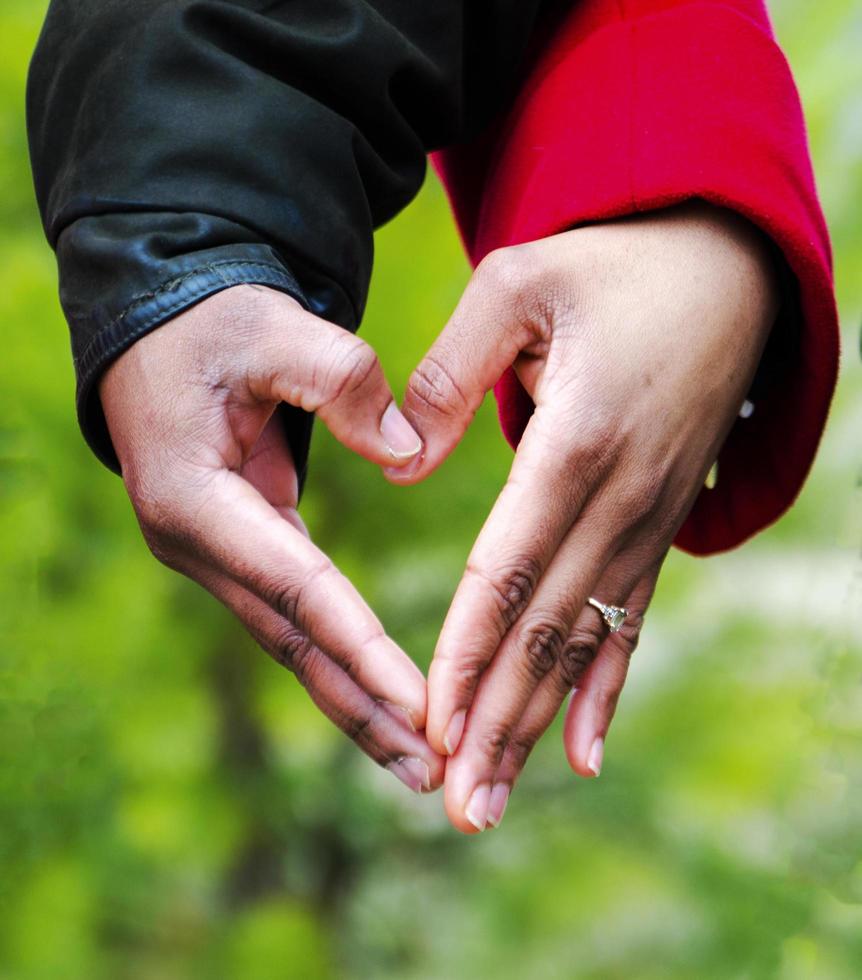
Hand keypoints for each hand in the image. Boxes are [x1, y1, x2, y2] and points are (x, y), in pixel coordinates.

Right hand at [100, 284, 444, 792]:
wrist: (160, 335)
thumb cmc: (213, 327)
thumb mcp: (270, 330)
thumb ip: (340, 379)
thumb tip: (406, 452)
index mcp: (194, 497)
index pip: (292, 584)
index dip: (357, 642)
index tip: (419, 700)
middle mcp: (197, 544)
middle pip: (291, 640)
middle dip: (362, 706)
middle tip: (431, 769)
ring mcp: (216, 555)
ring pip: (293, 642)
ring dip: (355, 700)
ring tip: (419, 762)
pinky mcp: (242, 551)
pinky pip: (296, 617)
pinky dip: (342, 659)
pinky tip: (384, 699)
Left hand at [394, 201, 778, 830]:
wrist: (721, 270)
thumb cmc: (608, 267)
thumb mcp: (516, 284)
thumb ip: (448, 372)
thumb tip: (397, 461)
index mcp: (575, 441)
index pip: (508, 569)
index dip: (467, 652)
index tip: (432, 722)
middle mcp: (620, 498)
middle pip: (544, 629)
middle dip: (496, 719)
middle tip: (457, 805)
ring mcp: (647, 519)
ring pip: (582, 641)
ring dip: (536, 724)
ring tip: (495, 799)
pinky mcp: (658, 524)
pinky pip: (629, 620)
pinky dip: (603, 689)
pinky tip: (582, 754)